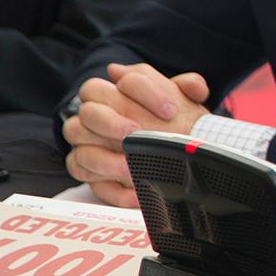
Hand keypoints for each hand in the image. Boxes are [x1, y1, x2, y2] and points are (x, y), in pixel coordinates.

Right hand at [62, 63, 211, 207]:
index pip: (122, 81)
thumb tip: (195, 87)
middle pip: (88, 112)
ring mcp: (87, 144)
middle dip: (111, 122)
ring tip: (131, 167)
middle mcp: (96, 116)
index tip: (170, 110)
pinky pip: (85, 179)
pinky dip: (111, 189)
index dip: (146, 92)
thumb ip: (190, 88)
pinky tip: (135, 194)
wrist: (166, 146)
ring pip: (80, 149)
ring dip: (105, 160)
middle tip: (135, 132)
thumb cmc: (169, 119)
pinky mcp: (87, 171)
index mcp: (119, 91)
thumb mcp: (182, 101)